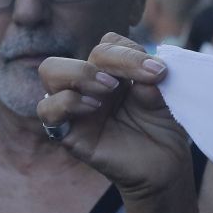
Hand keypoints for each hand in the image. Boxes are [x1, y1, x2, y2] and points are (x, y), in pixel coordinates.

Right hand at [36, 34, 191, 201]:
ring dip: (81, 74)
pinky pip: (48, 109)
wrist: (165, 167)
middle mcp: (88, 86)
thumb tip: (144, 69)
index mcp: (110, 71)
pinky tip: (95, 108)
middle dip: (108, 58)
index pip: (106, 45)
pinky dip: (68, 101)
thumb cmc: (162, 128)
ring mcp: (75, 108)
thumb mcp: (165, 96)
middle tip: (135, 77)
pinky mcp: (69, 134)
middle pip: (79, 47)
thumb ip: (151, 79)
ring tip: (110, 88)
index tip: (159, 71)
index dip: (130, 52)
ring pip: (50, 70)